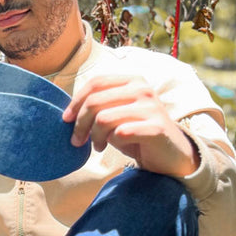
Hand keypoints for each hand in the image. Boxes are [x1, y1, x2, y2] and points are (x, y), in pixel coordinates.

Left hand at [61, 75, 199, 177]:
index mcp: (132, 80)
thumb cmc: (136, 133)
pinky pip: (120, 133)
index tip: (66, 120)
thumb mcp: (115, 115)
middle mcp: (142, 89)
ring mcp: (151, 107)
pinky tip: (113, 147)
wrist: (170, 154)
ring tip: (98, 146)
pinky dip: (111, 142)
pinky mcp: (156, 128)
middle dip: (80, 124)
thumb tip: (67, 114)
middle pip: (94, 102)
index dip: (75, 102)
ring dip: (94, 137)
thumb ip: (97, 108)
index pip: (95, 83)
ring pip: (103, 119)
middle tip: (78, 141)